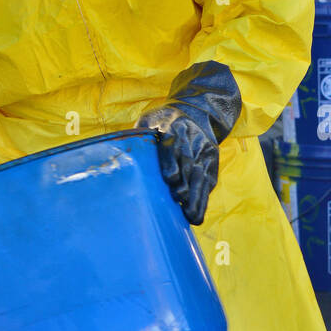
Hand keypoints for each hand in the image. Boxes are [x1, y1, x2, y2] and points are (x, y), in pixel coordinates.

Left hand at [135, 61, 240, 225]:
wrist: (197, 113)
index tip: (170, 178)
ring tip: (190, 215)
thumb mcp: (148, 120)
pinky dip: (202, 201)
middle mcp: (193, 139)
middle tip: (178, 198)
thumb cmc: (162, 122)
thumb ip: (138, 134)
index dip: (172, 160)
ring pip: (201, 176)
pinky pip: (208, 184)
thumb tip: (118, 152)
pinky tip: (196, 217)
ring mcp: (204, 152)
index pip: (173, 144)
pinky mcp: (212, 163)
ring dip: (196, 197)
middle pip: (190, 162)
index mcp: (174, 127)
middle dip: (186, 181)